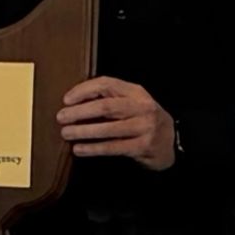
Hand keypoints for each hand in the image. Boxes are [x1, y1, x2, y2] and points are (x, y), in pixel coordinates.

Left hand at [57, 77, 174, 169]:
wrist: (173, 141)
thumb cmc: (144, 121)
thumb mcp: (132, 103)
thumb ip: (110, 100)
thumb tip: (74, 104)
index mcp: (136, 92)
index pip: (106, 84)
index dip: (84, 90)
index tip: (66, 99)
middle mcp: (141, 107)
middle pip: (106, 106)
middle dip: (80, 112)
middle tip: (61, 117)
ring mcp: (144, 127)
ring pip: (108, 128)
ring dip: (84, 131)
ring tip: (66, 134)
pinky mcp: (143, 146)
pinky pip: (113, 147)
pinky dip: (94, 148)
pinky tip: (79, 150)